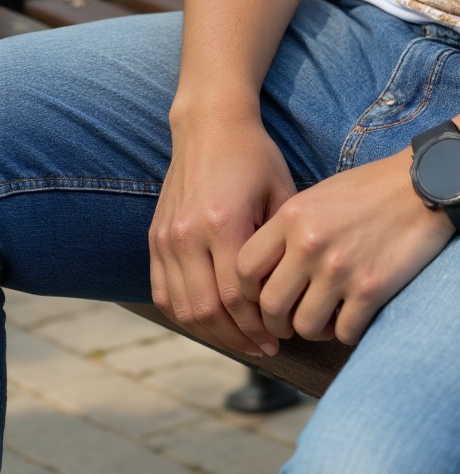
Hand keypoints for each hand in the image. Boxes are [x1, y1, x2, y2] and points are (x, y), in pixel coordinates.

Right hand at [150, 113, 296, 358]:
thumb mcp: (280, 193)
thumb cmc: (254, 156)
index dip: (257, 325)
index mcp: (222, 223)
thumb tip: (291, 295)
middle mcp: (188, 234)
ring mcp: (166, 237)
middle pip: (206, 310)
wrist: (209, 125)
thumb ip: (279, 244)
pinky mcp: (155, 237)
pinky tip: (211, 324)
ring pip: (183, 308)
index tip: (280, 338)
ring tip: (242, 342)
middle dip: (238, 338)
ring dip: (212, 333)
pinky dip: (186, 316)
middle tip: (265, 348)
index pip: (235, 296)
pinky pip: (164, 293)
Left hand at [236, 150, 453, 346]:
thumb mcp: (320, 196)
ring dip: (315, 329)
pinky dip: (348, 329)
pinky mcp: (371, 289)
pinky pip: (344, 332)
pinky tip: (357, 313)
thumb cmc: (372, 189)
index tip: (264, 298)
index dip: (249, 292)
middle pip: (270, 307)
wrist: (426, 185)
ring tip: (329, 315)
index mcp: (292, 217)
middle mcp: (310, 244)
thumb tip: (266, 274)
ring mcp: (340, 269)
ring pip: (304, 327)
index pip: (244, 270)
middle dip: (278, 322)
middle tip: (292, 320)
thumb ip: (290, 230)